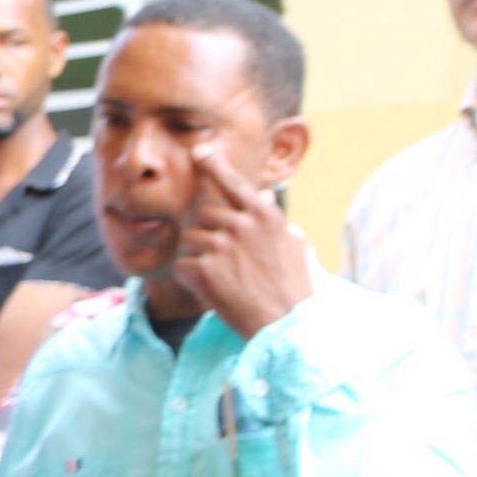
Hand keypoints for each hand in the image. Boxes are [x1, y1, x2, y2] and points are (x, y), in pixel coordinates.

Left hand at [173, 143, 313, 339]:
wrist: (285, 325)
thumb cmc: (292, 289)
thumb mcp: (293, 246)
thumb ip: (274, 220)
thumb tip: (263, 195)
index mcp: (265, 216)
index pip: (233, 182)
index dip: (214, 165)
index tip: (199, 151)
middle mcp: (242, 224)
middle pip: (204, 214)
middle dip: (208, 234)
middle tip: (225, 260)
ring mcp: (222, 245)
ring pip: (190, 241)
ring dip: (199, 259)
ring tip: (224, 279)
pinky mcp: (205, 269)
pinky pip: (182, 266)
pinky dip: (190, 279)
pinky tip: (212, 291)